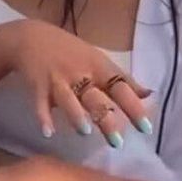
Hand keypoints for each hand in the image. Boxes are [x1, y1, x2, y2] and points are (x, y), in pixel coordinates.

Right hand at [0, 19, 151, 146]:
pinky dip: (43, 117)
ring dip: (76, 115)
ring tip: (85, 132)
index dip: (134, 107)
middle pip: (96, 98)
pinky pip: (40, 103)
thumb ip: (122, 80)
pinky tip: (48, 132)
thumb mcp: (99, 61)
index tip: (146, 128)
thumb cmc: (72, 52)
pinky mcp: (38, 86)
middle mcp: (80, 74)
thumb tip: (148, 94)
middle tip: (118, 142)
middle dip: (107, 119)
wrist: (33, 38)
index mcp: (99, 68)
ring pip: (69, 99)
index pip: (121, 88)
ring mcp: (58, 80)